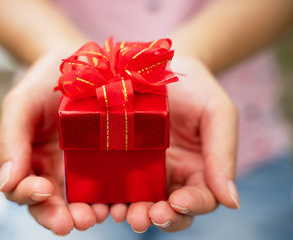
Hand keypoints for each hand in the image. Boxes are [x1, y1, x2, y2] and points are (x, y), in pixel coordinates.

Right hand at [0, 54, 109, 235]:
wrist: (74, 63)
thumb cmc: (41, 84)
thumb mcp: (20, 105)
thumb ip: (10, 141)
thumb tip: (7, 184)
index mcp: (28, 161)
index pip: (22, 189)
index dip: (28, 195)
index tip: (41, 190)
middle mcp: (52, 170)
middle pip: (51, 203)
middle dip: (59, 216)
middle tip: (72, 223)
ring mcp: (78, 167)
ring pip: (79, 200)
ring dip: (86, 212)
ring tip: (96, 216)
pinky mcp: (103, 160)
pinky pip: (105, 183)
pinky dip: (108, 196)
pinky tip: (116, 199)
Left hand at [109, 56, 239, 231]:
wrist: (160, 63)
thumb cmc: (195, 86)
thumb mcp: (217, 113)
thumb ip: (224, 154)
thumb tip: (232, 202)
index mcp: (198, 169)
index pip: (200, 198)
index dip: (191, 206)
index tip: (178, 202)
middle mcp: (170, 175)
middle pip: (167, 208)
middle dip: (157, 217)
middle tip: (143, 218)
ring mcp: (143, 168)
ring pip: (138, 201)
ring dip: (130, 211)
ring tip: (120, 213)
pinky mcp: (119, 158)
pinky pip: (114, 182)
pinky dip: (109, 195)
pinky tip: (101, 199)